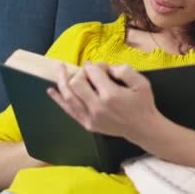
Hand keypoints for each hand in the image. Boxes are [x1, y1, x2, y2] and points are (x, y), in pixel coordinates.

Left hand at [47, 62, 162, 141]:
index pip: (94, 73)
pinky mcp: (87, 124)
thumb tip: (106, 68)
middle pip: (76, 83)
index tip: (102, 67)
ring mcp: (90, 117)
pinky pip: (68, 110)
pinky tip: (51, 90)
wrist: (142, 129)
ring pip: (68, 96)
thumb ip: (123, 70)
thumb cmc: (143, 103)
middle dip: (80, 72)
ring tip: (58, 69)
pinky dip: (58, 99)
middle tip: (87, 71)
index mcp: (110, 95)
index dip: (96, 65)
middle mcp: (97, 106)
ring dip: (62, 81)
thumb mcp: (141, 82)